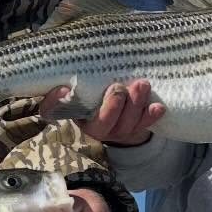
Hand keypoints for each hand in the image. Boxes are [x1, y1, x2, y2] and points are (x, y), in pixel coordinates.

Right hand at [43, 80, 164, 146]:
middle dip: (112, 107)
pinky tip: (158, 106)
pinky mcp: (133, 130)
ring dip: (134, 106)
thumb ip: (69, 80)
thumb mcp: (80, 80)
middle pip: (101, 124)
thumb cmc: (95, 84)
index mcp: (71, 111)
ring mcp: (114, 131)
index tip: (63, 88)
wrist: (118, 98)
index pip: (54, 111)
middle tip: (118, 88)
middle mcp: (91, 126)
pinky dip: (150, 116)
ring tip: (142, 85)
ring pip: (125, 126)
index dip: (55, 102)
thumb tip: (62, 85)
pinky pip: (142, 126)